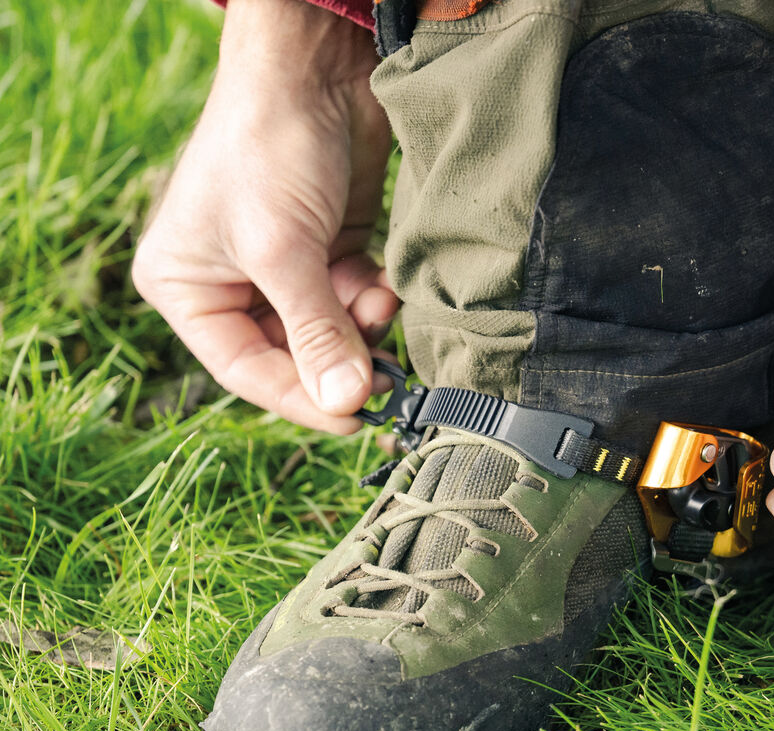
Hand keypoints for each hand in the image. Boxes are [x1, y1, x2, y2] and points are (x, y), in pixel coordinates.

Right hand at [132, 0, 396, 432]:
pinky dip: (373, 299)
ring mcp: (284, 266)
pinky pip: (354, 299)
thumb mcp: (283, 250)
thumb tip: (346, 403)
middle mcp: (231, 282)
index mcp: (186, 287)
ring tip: (379, 302)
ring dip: (361, 327)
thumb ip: (315, 330)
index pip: (246, 369)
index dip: (300, 399)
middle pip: (293, 355)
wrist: (314, 66)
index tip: (352, 419)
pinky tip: (385, 283)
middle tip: (383, 376)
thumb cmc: (268, 146)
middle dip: (339, 359)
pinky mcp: (329, 246)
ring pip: (330, 330)